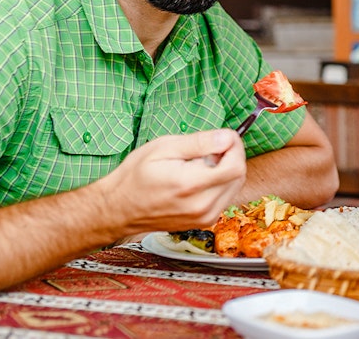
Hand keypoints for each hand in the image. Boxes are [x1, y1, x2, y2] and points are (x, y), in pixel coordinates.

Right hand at [96, 130, 247, 235]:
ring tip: (199, 165)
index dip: (235, 147)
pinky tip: (199, 179)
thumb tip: (227, 137)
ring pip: (235, 186)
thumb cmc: (136, 176)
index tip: (224, 137)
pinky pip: (226, 197)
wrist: (119, 208)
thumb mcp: (163, 148)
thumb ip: (199, 143)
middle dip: (231, 156)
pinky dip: (220, 183)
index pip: (235, 166)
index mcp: (191, 186)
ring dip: (226, 170)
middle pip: (239, 175)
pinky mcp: (205, 221)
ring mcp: (205, 217)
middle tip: (208, 149)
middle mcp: (202, 206)